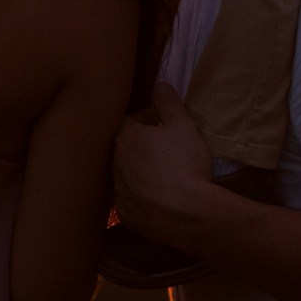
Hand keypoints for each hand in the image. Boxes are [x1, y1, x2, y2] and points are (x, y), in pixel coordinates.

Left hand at [113, 83, 220, 250]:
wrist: (187, 213)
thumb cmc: (184, 162)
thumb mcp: (182, 124)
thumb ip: (168, 102)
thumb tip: (159, 84)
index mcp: (124, 137)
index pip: (132, 120)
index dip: (151, 120)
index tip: (167, 125)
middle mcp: (114, 164)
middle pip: (127, 148)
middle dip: (143, 146)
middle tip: (168, 149)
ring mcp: (118, 192)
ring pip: (128, 175)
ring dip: (142, 172)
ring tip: (166, 175)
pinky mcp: (126, 215)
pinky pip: (133, 201)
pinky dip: (144, 197)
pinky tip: (162, 199)